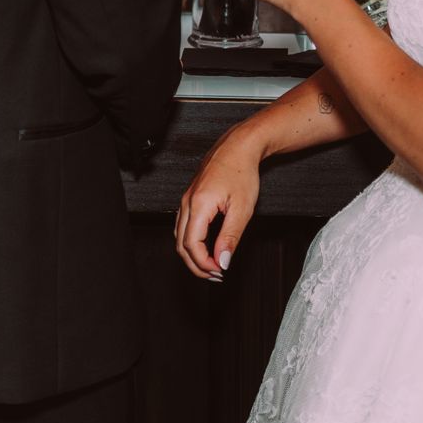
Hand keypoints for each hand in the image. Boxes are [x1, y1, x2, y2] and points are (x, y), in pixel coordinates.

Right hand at [176, 128, 260, 280]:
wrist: (238, 147)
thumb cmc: (241, 172)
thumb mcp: (242, 209)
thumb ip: (230, 237)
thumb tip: (223, 261)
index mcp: (199, 205)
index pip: (192, 245)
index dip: (204, 264)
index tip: (220, 271)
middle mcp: (187, 203)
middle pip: (181, 244)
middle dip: (196, 264)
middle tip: (216, 275)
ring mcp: (187, 199)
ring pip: (180, 235)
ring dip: (193, 254)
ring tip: (213, 265)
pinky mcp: (191, 197)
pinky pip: (183, 225)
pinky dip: (192, 241)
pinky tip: (207, 246)